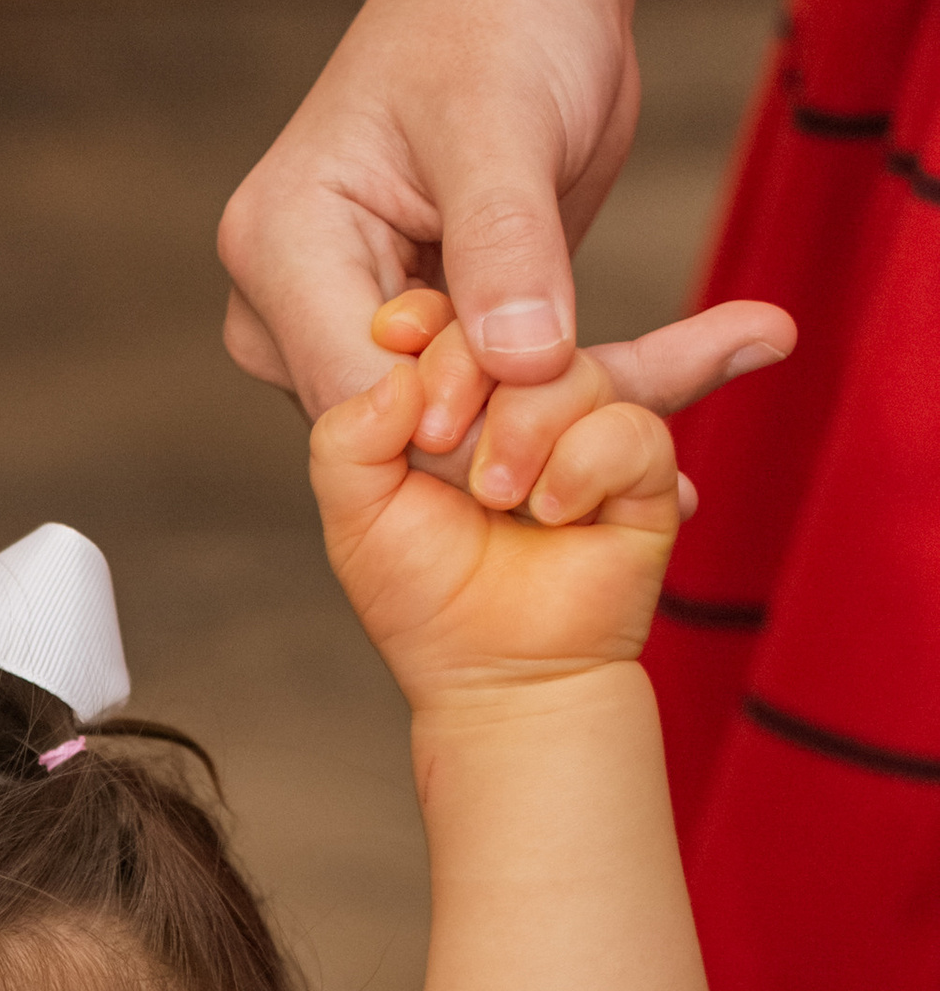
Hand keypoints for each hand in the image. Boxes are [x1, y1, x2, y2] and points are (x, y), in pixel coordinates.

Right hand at [220, 0, 791, 439]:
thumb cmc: (499, 7)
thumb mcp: (504, 118)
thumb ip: (505, 245)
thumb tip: (521, 367)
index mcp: (280, 249)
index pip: (360, 402)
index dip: (473, 429)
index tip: (590, 417)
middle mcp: (291, 308)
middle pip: (405, 434)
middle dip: (532, 433)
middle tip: (663, 436)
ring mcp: (348, 330)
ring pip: (460, 430)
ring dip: (572, 420)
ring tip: (707, 369)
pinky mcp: (416, 341)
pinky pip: (495, 401)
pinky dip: (584, 394)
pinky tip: (696, 365)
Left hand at [311, 298, 682, 708]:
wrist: (495, 675)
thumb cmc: (422, 595)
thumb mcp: (354, 510)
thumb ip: (349, 432)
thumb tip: (398, 365)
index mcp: (450, 398)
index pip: (444, 315)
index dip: (423, 320)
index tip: (397, 333)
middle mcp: (520, 400)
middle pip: (509, 326)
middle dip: (467, 372)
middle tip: (438, 443)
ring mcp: (584, 427)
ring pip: (569, 369)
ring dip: (524, 432)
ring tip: (499, 498)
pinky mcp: (641, 465)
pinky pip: (625, 426)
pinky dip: (583, 467)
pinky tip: (556, 514)